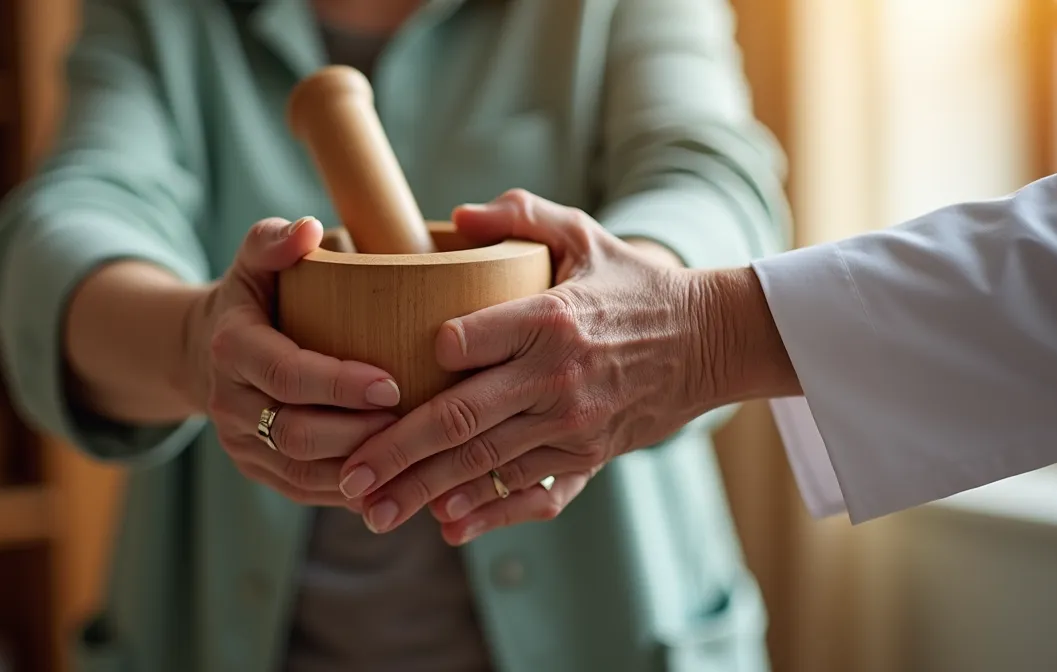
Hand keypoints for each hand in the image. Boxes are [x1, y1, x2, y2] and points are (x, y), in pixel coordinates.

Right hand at [182, 217, 401, 507]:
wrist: (210, 349)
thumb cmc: (256, 295)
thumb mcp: (256, 259)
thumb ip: (275, 240)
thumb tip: (307, 229)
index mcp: (231, 347)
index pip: (287, 375)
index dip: (340, 385)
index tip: (392, 384)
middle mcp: (228, 402)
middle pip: (297, 433)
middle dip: (359, 433)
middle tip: (415, 423)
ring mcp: (241, 443)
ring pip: (303, 472)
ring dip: (360, 468)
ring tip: (412, 453)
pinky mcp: (257, 470)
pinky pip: (306, 491)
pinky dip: (352, 491)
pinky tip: (396, 478)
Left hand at [336, 190, 715, 541]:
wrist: (708, 343)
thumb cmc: (636, 286)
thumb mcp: (584, 236)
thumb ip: (522, 216)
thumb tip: (456, 216)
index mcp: (548, 319)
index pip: (463, 343)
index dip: (419, 359)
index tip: (374, 371)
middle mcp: (554, 378)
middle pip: (459, 419)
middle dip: (396, 452)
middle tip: (348, 474)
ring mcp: (570, 426)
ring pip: (483, 464)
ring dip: (423, 492)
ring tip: (371, 511)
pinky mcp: (586, 457)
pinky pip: (529, 491)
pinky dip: (487, 512)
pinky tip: (446, 527)